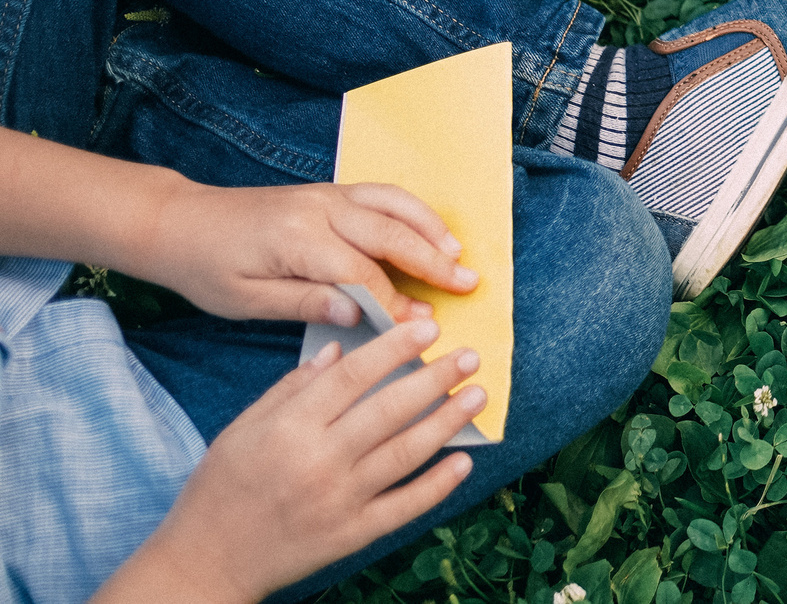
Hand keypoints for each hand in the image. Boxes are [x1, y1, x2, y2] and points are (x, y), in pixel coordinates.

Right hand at [104, 320, 483, 603]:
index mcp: (289, 429)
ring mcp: (339, 501)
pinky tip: (464, 461)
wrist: (206, 561)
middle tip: (470, 356)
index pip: (353, 377)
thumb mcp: (243, 428)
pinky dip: (438, 484)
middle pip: (390, 410)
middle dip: (436, 379)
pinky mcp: (351, 535)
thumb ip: (292, 388)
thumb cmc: (221, 488)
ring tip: (477, 396)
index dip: (394, 348)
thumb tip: (338, 351)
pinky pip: (404, 506)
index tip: (428, 328)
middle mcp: (318, 462)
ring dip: (447, 422)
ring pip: (405, 453)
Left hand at [143, 179, 473, 328]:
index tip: (421, 326)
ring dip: (431, 229)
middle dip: (433, 260)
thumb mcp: (244, 300)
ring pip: (394, 205)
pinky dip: (414, 211)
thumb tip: (355, 314)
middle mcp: (319, 209)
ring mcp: (327, 194)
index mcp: (297, 240)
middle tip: (468, 284)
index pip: (362, 273)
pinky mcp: (329, 191)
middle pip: (390, 233)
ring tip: (458, 256)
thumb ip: (303, 302)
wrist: (179, 222)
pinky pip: (383, 195)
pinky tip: (430, 231)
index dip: (395, 302)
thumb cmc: (206, 269)